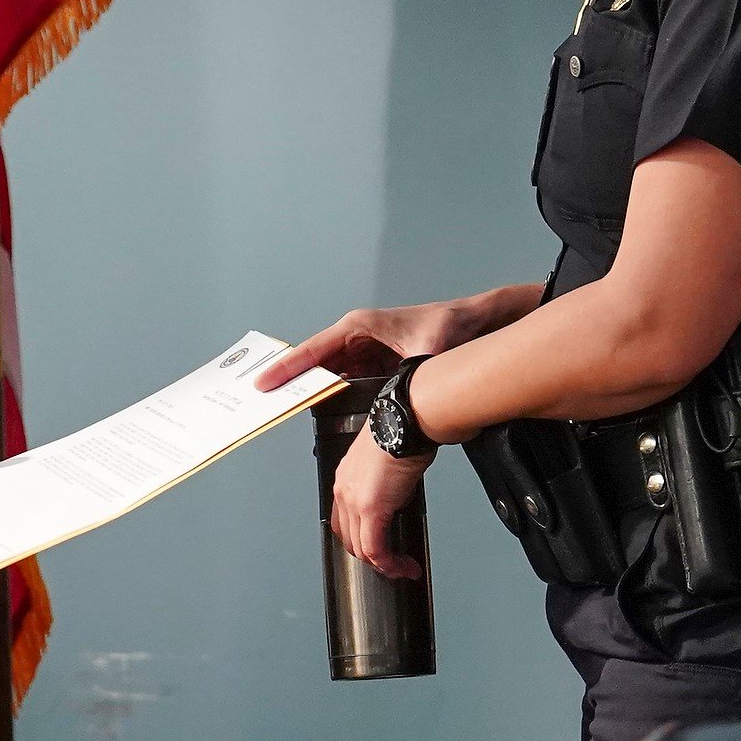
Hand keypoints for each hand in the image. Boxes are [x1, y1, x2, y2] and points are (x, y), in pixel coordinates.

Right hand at [256, 300, 494, 392]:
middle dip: (293, 383)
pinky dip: (335, 399)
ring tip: (291, 412)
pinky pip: (346, 383)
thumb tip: (395, 398)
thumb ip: (409, 372)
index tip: (264, 384)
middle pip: (316, 365)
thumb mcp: (429, 350)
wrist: (477, 324)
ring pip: (329, 376)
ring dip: (313, 393)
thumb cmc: (453, 326)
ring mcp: (365, 352)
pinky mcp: (375, 366)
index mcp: (359, 327)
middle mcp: (357, 338)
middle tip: (269, 403)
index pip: (313, 351)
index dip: (287, 369)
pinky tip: (329, 417)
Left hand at [333, 430, 431, 578]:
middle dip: (371, 557)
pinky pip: (375, 548)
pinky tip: (404, 566)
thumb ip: (386, 484)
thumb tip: (397, 500)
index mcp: (346, 477)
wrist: (407, 421)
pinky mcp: (370, 508)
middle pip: (349, 539)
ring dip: (382, 565)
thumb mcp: (387, 461)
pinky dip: (390, 564)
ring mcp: (354, 500)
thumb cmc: (402, 431)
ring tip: (401, 568)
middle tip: (392, 564)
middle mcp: (343, 490)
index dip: (360, 540)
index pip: (344, 521)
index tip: (379, 548)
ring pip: (361, 548)